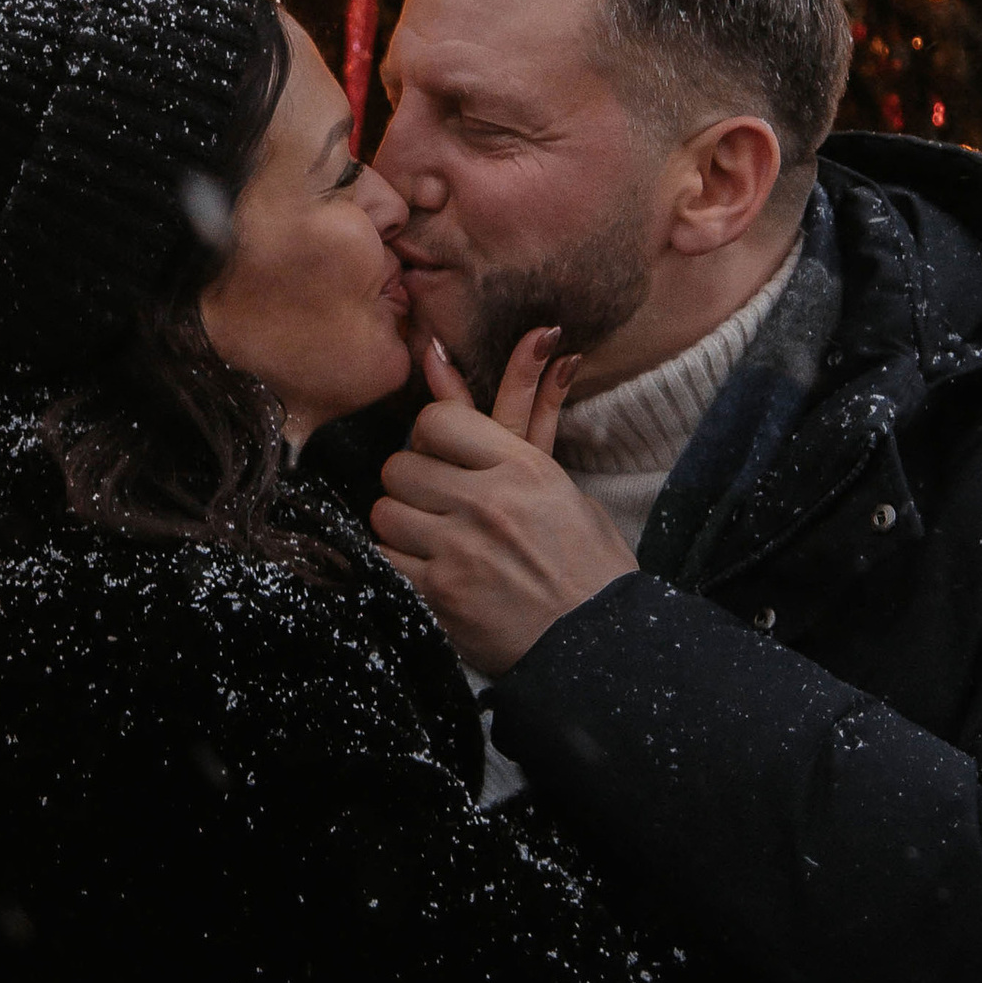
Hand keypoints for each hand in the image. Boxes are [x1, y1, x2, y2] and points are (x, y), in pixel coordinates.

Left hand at [371, 330, 635, 675]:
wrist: (597, 643)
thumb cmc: (587, 562)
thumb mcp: (562, 484)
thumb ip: (526, 421)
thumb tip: (535, 339)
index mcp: (522, 468)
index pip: (435, 422)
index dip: (430, 438)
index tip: (442, 457)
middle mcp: (486, 502)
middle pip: (400, 467)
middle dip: (411, 485)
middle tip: (433, 503)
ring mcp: (458, 550)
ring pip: (385, 512)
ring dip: (399, 526)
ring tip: (429, 540)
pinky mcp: (438, 596)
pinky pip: (384, 560)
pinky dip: (396, 565)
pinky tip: (423, 571)